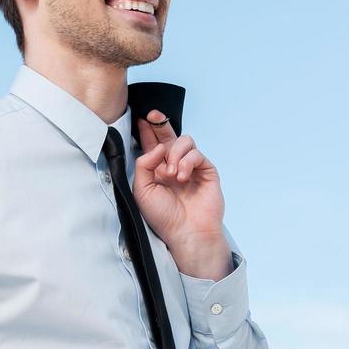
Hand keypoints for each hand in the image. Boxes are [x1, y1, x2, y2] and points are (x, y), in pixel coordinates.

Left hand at [133, 109, 224, 252]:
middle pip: (169, 137)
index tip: (142, 118)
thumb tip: (158, 146)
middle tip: (154, 116)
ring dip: (174, 153)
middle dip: (161, 124)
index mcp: (157, 171)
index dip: (148, 130)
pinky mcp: (206, 171)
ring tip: (170, 174)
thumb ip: (144, 164)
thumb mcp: (142, 190)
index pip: (153, 145)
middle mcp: (174, 166)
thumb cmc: (163, 216)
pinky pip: (196, 154)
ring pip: (184, 141)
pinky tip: (181, 176)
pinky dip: (186, 162)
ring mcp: (191, 168)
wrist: (185, 232)